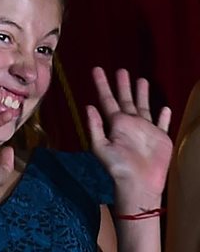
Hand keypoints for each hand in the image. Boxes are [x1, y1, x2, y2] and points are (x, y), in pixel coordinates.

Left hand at [87, 67, 171, 203]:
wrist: (139, 182)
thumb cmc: (117, 166)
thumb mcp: (100, 146)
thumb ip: (95, 126)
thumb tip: (88, 106)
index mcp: (116, 123)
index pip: (107, 100)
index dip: (102, 85)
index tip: (97, 70)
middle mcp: (130, 123)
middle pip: (126, 99)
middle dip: (123, 85)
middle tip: (121, 69)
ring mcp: (146, 129)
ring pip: (144, 106)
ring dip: (143, 94)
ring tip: (141, 79)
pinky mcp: (160, 137)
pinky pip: (162, 123)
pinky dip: (163, 116)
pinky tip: (164, 107)